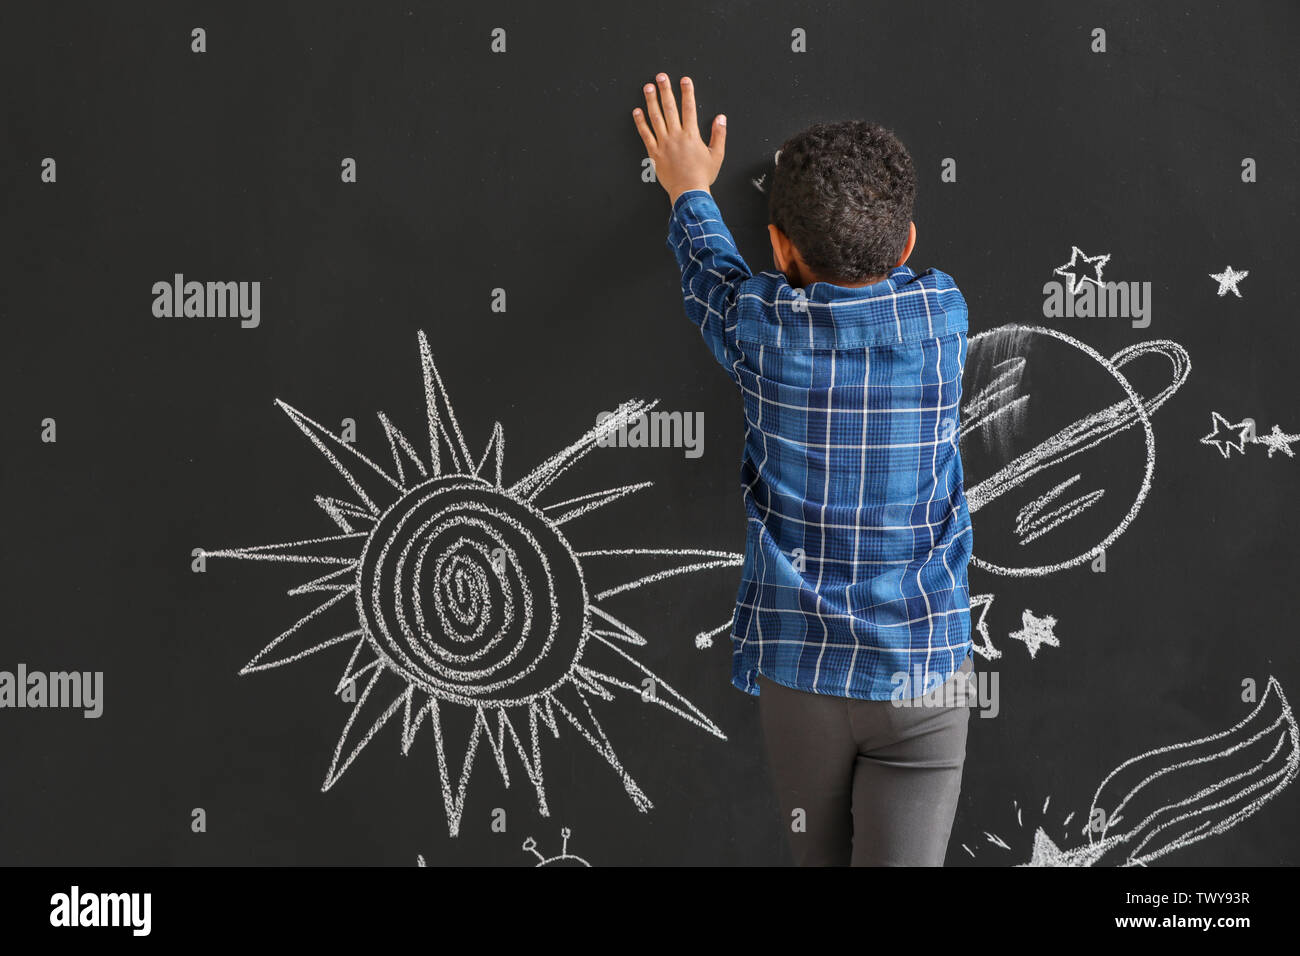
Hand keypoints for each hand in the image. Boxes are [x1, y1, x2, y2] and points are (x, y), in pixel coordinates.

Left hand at [632, 73, 725, 204]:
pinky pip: (645, 135)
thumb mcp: (717, 155)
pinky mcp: (654, 153)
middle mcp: (676, 136)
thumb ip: (719, 134)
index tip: (684, 80)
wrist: (688, 192)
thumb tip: (721, 118)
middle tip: (661, 76)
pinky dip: (640, 123)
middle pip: (670, 108)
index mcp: (691, 135)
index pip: (689, 108)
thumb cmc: (702, 176)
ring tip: (648, 87)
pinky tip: (637, 111)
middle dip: (666, 90)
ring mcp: (664, 144)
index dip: (687, 92)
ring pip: (656, 118)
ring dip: (651, 101)